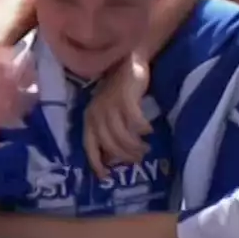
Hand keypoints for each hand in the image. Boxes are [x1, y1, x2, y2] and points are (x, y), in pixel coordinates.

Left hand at [83, 56, 151, 178]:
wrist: (127, 61)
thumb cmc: (118, 92)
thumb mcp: (109, 113)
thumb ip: (109, 131)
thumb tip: (114, 157)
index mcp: (89, 119)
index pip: (90, 146)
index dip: (96, 163)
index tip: (106, 177)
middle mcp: (96, 114)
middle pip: (110, 145)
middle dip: (125, 156)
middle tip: (139, 157)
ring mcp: (109, 105)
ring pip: (122, 136)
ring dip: (135, 145)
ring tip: (146, 147)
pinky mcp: (124, 97)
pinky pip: (134, 120)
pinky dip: (142, 128)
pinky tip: (149, 129)